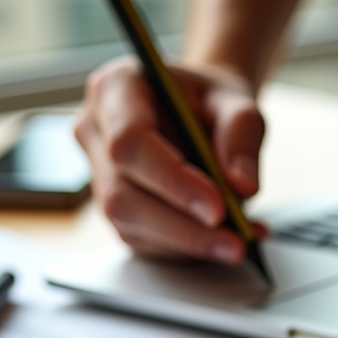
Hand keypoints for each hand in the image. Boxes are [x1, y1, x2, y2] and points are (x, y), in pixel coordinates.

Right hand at [75, 56, 267, 262]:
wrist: (199, 113)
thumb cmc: (210, 102)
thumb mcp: (237, 101)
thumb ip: (242, 135)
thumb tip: (242, 186)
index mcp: (116, 89)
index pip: (130, 142)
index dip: (171, 180)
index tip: (217, 207)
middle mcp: (96, 133)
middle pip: (121, 195)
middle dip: (182, 227)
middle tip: (234, 242)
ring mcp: (99, 176)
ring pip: (129, 225)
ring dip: (188, 243)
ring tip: (239, 242)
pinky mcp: (114, 210)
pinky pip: (143, 241)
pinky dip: (188, 248)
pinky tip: (223, 240)